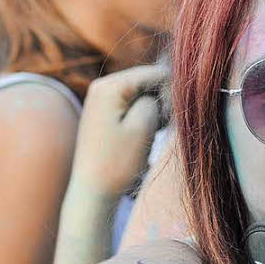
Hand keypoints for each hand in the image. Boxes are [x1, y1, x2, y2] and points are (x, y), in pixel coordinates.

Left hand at [70, 64, 168, 197]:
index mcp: (111, 85)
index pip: (157, 73)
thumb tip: (161, 86)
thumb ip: (156, 97)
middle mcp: (103, 84)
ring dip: (155, 108)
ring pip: (144, 91)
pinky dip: (145, 114)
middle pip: (149, 79)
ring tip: (152, 132)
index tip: (168, 120)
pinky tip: (144, 132)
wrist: (93, 190)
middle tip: (160, 127)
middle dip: (162, 100)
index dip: (172, 94)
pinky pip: (134, 101)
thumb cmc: (119, 161)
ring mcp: (101, 97)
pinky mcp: (105, 110)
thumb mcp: (145, 124)